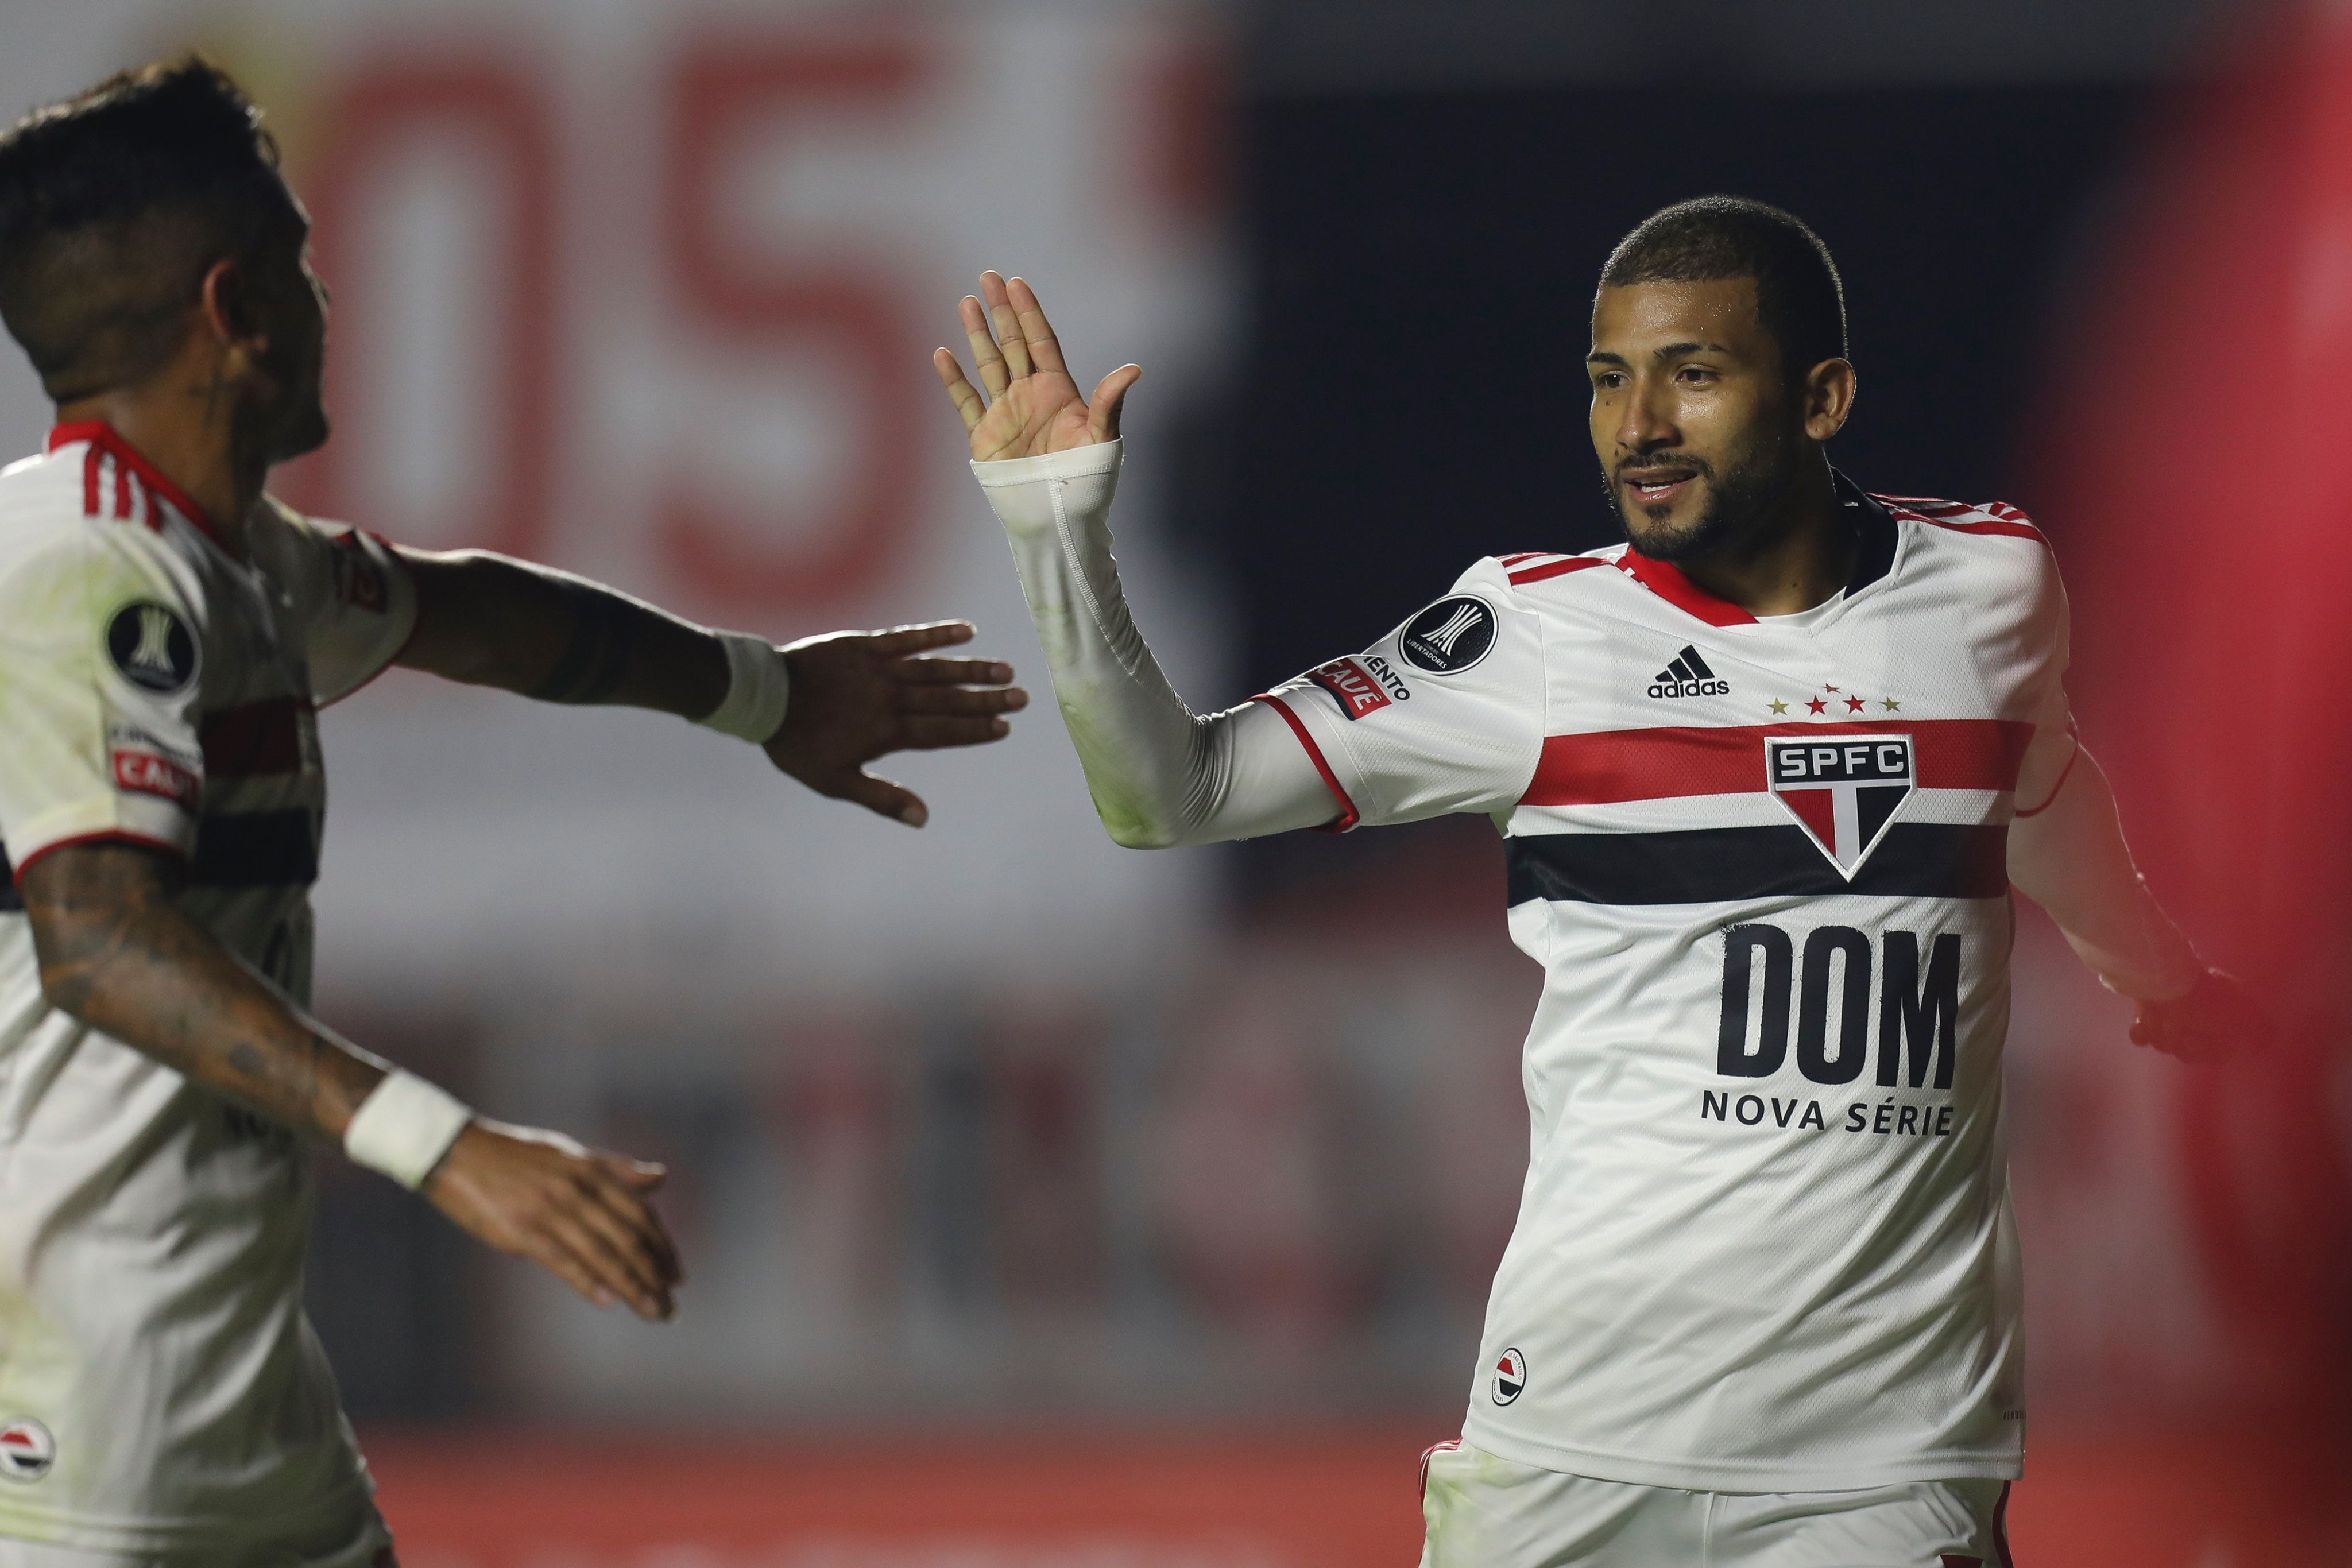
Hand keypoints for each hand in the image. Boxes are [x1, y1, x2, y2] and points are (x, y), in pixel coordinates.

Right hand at [424, 1120, 681, 1319]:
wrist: (457, 1152)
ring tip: (653, 1311)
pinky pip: (562, 1261)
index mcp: (590, 1172)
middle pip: (628, 1239)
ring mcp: (549, 1211)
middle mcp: (576, 1191)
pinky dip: (588, 1281)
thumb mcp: (572, 1154)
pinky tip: (609, 1300)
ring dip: (632, 1286)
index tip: (678, 1274)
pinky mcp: (521, 1231)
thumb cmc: (517, 1155)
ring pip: (603, 1254)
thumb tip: (662, 1178)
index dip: (663, 1246)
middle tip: (672, 1304)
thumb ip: (618, 1170)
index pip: (640, 1215)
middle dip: (655, 1274)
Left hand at [765, 620, 1026, 825]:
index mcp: (887, 732)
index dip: (974, 730)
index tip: (1005, 727)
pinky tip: (966, 631)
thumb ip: (881, 798)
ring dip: (971, 668)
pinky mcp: (866, 645)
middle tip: (1022, 697)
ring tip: (1004, 668)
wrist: (764, 697)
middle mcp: (890, 698)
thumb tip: (923, 819)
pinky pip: (907, 637)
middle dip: (987, 700)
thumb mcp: (835, 782)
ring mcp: (880, 669)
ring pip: (935, 669)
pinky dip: (937, 634)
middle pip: (947, 700)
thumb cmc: (798, 746)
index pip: (941, 732)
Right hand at [935, 271, 1140, 460]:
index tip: (1018, 283)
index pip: (1041, 341)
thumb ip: (1109, 401)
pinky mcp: (985, 435)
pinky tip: (943, 354)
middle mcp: (1030, 395)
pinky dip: (953, 379)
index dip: (1029, 312)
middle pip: (1012, 344)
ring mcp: (1006, 413)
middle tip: (988, 277)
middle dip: (1001, 310)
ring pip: (988, 364)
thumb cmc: (1087, 480)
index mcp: (1058, 391)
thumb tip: (1134, 368)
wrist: (1059, 518)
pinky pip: (966, 401)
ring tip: (966, 303)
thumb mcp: (1102, 438)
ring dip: (977, 334)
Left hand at [2131, 968, 2262, 1064]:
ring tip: (2160, 1017)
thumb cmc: (2203, 999)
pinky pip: (2142, 1035)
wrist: (2159, 977)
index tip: (2201, 1037)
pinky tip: (2144, 1021)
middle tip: (2177, 1027)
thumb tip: (2269, 1038)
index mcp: (2223, 1014)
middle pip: (2189, 1051)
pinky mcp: (2148, 1008)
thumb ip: (2260, 1028)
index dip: (2208, 1050)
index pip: (2219, 1053)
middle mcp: (2201, 1013)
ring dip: (2161, 1032)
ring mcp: (2172, 1011)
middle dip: (2181, 1042)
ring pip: (2165, 1043)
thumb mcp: (2242, 1015)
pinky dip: (2142, 1030)